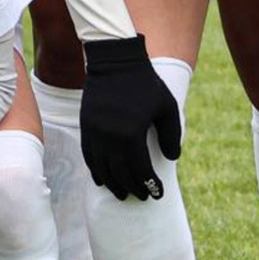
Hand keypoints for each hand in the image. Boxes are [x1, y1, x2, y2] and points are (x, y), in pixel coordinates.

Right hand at [80, 35, 181, 200]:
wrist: (114, 62)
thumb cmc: (145, 84)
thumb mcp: (167, 108)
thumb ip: (171, 136)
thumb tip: (172, 159)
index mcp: (132, 134)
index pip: (141, 169)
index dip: (150, 184)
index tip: (157, 194)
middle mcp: (110, 137)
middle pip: (120, 172)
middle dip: (132, 187)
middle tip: (142, 196)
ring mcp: (95, 132)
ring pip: (102, 168)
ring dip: (113, 183)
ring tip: (122, 194)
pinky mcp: (86, 126)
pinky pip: (89, 155)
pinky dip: (95, 170)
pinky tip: (102, 179)